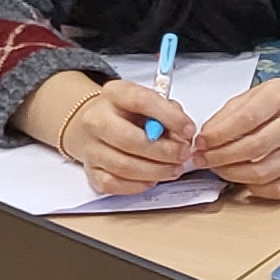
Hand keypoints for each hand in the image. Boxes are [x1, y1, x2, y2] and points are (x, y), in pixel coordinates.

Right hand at [48, 78, 202, 193]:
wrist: (96, 124)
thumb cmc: (128, 113)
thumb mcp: (150, 102)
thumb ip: (169, 113)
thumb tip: (183, 135)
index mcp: (114, 94)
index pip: (141, 101)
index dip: (169, 118)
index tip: (189, 130)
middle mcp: (96, 119)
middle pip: (129, 139)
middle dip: (163, 151)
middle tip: (182, 155)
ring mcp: (90, 147)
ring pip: (123, 166)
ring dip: (155, 171)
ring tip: (173, 169)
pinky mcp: (90, 170)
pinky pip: (113, 184)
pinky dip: (138, 185)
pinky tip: (152, 179)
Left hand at [194, 72, 279, 199]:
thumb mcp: (255, 95)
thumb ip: (228, 115)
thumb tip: (205, 139)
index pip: (247, 118)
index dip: (219, 134)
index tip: (201, 142)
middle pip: (256, 147)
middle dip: (222, 157)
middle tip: (204, 159)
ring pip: (265, 172)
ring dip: (234, 174)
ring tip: (219, 168)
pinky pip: (279, 189)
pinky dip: (255, 188)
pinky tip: (244, 178)